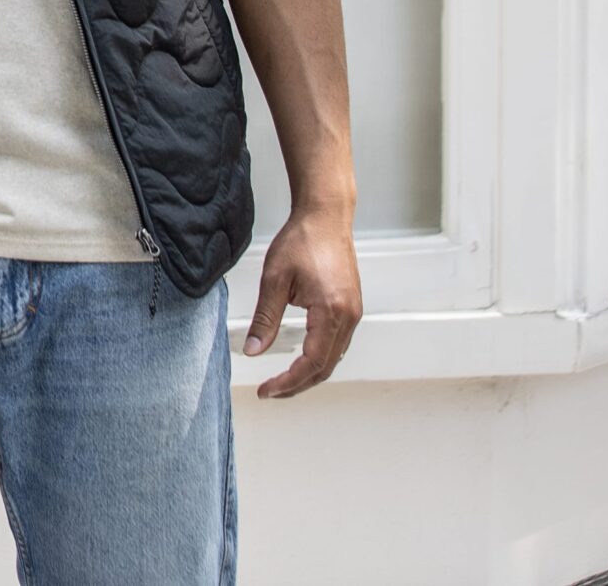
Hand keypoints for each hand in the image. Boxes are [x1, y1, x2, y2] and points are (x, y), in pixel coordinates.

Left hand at [243, 202, 361, 397]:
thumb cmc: (302, 241)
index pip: (311, 364)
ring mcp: (354, 313)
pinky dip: (320, 357)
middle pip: (325, 368)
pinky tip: (302, 358)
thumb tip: (254, 350)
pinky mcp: (352, 307)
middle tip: (271, 391)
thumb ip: (265, 319)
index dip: (288, 383)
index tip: (266, 391)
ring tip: (283, 380)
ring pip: (334, 358)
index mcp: (331, 313)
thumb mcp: (274, 280)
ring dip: (309, 373)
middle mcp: (349, 317)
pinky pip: (338, 343)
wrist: (325, 217)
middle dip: (298, 384)